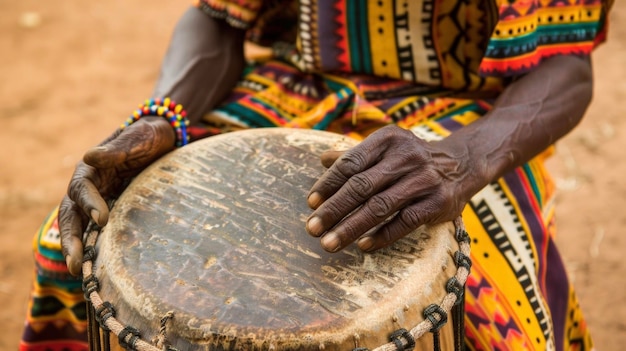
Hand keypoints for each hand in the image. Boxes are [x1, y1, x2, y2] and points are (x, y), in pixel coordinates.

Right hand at [60, 117, 174, 274]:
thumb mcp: (135, 137)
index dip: (88, 203)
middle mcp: (90, 188)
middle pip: (71, 214)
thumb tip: (89, 156)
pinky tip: (97, 266)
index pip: (81, 187)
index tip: (102, 219)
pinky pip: (98, 231)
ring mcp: (99, 201)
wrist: (162, 140)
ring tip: (77, 270)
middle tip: (75, 262)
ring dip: (77, 248)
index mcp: (91, 169)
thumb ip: (115, 149)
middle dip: (71, 237)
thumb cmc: (147, 137)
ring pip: (80, 226)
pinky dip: (94, 247)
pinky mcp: (113, 212)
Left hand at [306, 125, 482, 252]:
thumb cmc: (410, 159)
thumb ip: (355, 156)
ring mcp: (424, 180)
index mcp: (388, 139)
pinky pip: (404, 222)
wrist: (462, 165)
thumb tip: (322, 160)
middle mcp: (406, 157)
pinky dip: (382, 236)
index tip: (310, 203)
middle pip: (361, 186)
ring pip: (380, 207)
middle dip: (334, 210)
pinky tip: (363, 246)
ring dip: (351, 228)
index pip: (350, 163)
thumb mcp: (386, 149)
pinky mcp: (438, 202)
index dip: (328, 184)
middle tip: (312, 229)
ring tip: (329, 243)